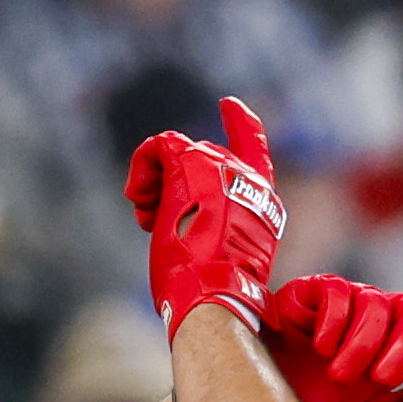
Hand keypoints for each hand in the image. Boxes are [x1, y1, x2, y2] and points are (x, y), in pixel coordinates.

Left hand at [125, 96, 286, 336]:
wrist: (214, 297)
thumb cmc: (213, 296)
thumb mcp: (220, 260)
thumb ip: (214, 231)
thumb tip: (181, 229)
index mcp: (263, 205)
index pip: (256, 153)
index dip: (242, 125)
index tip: (228, 104)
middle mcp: (248, 182)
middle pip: (200, 159)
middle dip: (172, 188)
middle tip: (154, 221)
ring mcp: (223, 170)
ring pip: (177, 151)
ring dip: (154, 184)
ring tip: (147, 217)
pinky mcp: (193, 166)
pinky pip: (160, 145)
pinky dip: (142, 167)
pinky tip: (139, 198)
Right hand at [254, 276, 402, 401]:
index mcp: (392, 348)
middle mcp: (376, 318)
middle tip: (383, 378)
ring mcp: (346, 302)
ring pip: (379, 306)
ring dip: (363, 344)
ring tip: (338, 372)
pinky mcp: (312, 291)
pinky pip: (339, 296)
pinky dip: (332, 325)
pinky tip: (314, 345)